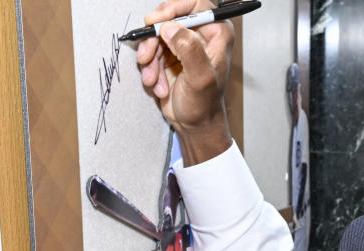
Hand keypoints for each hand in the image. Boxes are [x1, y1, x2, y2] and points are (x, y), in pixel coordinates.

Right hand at [137, 0, 232, 164]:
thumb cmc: (204, 105)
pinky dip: (149, 69)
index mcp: (216, 33)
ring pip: (156, 37)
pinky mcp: (169, 56)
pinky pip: (151, 52)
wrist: (194, 125)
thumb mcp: (200, 78)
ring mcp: (183, 44)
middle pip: (169, 19)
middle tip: (146, 56)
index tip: (158, 21)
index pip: (196, 3)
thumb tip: (170, 28)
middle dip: (154, 40)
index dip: (174, 8)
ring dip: (149, 59)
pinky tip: (156, 85)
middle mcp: (200, 34)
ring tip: (152, 79)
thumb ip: (189, 50)